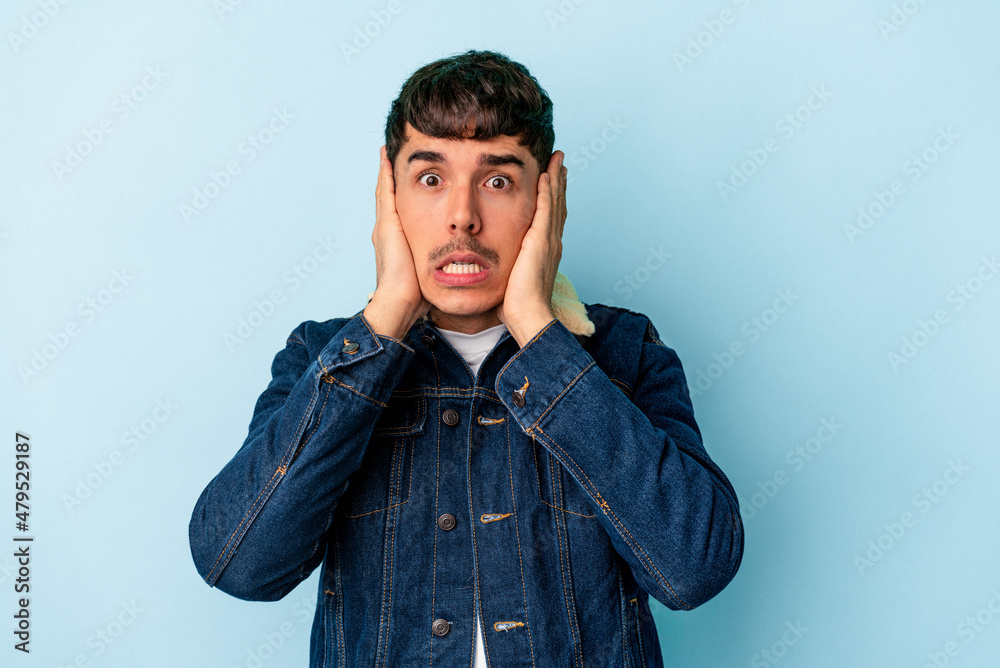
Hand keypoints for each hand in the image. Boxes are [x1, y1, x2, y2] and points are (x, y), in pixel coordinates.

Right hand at [363, 145, 429, 338]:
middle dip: (392, 177)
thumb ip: (437, 265)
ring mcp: (384, 226)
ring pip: (385, 191)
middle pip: (389, 197)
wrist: (399, 302)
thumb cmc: (416, 296)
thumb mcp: (429, 274)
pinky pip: (386, 192)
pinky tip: (388, 158)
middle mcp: (386, 231)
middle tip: (393, 155)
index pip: (399, 212)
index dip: (402, 194)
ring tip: (389, 151)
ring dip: (387, 170)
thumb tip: (455, 267)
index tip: (409, 179)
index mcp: (396, 242)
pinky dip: (386, 174)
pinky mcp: (387, 224)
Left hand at [496, 150, 567, 346]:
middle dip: (557, 182)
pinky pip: (546, 209)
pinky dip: (547, 191)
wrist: (529, 316)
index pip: (550, 218)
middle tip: (559, 161)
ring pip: (554, 202)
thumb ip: (508, 267)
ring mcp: (548, 241)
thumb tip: (493, 267)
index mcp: (545, 252)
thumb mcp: (512, 280)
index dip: (552, 198)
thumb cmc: (518, 306)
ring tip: (556, 159)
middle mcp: (551, 243)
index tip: (551, 180)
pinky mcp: (541, 241)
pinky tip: (545, 174)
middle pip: (557, 205)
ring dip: (555, 178)